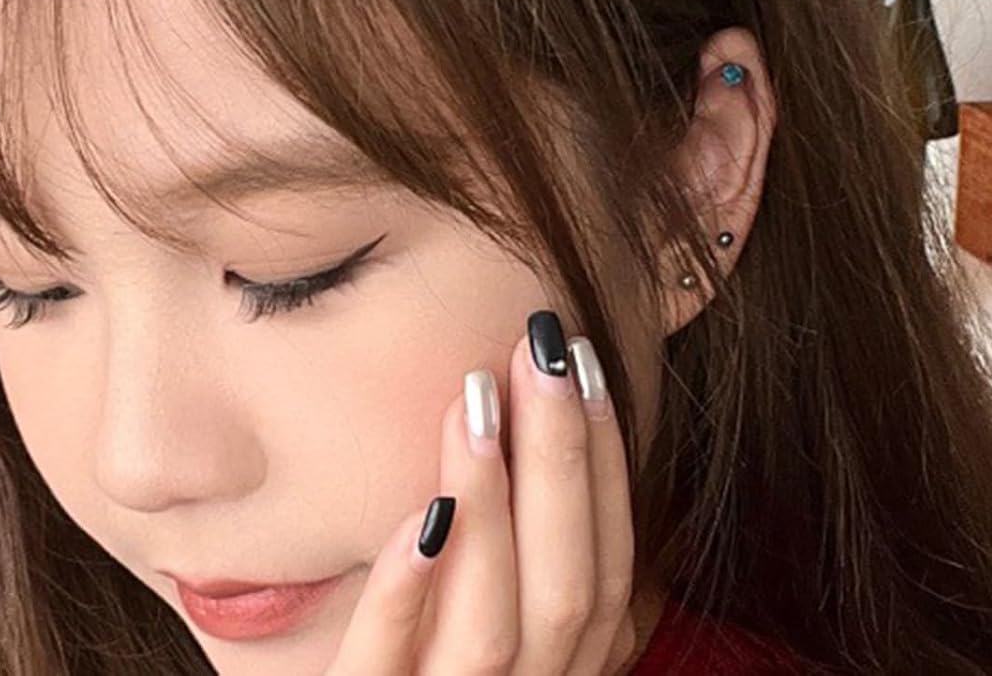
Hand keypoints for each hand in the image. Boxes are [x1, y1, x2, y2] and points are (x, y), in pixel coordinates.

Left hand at [324, 310, 636, 674]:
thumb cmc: (428, 675)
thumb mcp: (493, 635)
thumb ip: (530, 566)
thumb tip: (555, 434)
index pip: (608, 572)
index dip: (606, 466)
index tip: (584, 360)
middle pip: (566, 593)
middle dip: (561, 461)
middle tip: (541, 348)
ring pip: (493, 631)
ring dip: (491, 507)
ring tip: (472, 400)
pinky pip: (383, 674)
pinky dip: (405, 598)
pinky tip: (416, 518)